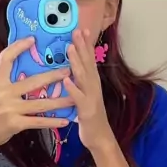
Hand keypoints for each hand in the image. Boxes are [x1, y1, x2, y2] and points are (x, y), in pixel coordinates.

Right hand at [0, 37, 70, 152]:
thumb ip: (7, 83)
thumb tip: (24, 70)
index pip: (6, 59)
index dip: (18, 47)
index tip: (32, 40)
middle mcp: (3, 94)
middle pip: (32, 82)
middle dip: (53, 76)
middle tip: (69, 72)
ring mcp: (10, 109)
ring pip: (40, 104)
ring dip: (59, 102)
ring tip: (74, 98)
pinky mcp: (15, 124)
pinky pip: (38, 122)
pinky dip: (52, 122)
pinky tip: (65, 121)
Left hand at [65, 29, 113, 151]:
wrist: (100, 137)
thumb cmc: (89, 116)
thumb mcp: (85, 95)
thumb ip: (80, 82)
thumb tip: (71, 69)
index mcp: (92, 82)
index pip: (89, 60)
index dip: (86, 44)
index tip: (81, 29)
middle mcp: (94, 86)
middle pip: (88, 63)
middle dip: (82, 46)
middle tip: (76, 30)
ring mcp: (91, 97)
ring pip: (84, 77)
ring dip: (77, 62)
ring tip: (70, 48)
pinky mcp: (87, 110)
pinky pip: (78, 98)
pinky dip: (73, 88)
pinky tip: (66, 79)